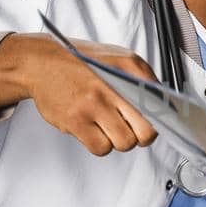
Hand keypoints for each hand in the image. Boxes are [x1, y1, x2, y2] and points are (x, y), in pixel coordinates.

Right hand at [0, 33, 159, 156]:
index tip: (159, 124)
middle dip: (142, 136)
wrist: (41, 62)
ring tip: (108, 126)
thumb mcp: (118, 58)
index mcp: (128, 67)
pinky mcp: (75, 120)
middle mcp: (113, 85)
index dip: (162, 120)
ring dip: (118, 140)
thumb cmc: (80, 61)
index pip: (160, 103)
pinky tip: (93, 130)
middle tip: (133, 130)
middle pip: (146, 131)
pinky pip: (100, 148)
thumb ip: (142, 79)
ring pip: (124, 143)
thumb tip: (164, 106)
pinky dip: (100, 145)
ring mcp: (93, 104)